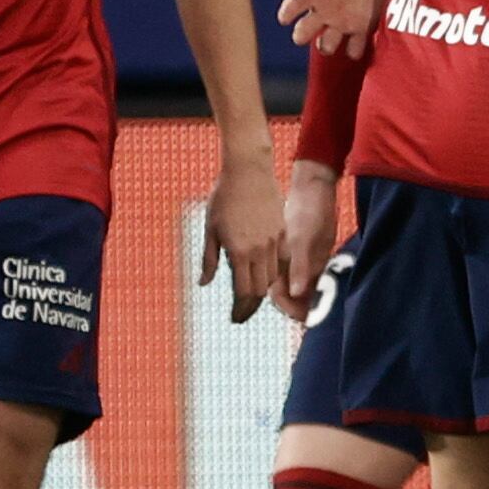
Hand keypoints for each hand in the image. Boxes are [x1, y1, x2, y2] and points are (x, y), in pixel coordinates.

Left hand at [202, 145, 287, 322]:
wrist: (248, 170)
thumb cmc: (224, 197)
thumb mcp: (210, 229)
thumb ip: (209, 259)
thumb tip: (204, 284)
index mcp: (238, 252)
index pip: (243, 291)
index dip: (239, 308)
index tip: (235, 317)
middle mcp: (259, 250)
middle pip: (259, 288)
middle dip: (250, 302)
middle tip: (242, 309)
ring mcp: (273, 241)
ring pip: (273, 276)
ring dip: (262, 286)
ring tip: (252, 290)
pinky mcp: (283, 231)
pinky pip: (283, 260)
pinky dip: (276, 270)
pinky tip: (267, 271)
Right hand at [276, 160, 341, 314]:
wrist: (315, 188)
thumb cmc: (307, 212)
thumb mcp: (304, 239)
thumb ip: (300, 267)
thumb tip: (296, 293)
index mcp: (280, 263)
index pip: (280, 297)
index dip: (292, 310)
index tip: (308, 321)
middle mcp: (288, 265)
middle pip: (291, 297)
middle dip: (302, 311)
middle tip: (320, 322)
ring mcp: (301, 261)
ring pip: (303, 290)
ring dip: (312, 302)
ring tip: (328, 312)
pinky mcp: (312, 256)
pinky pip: (314, 279)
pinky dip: (321, 289)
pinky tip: (333, 293)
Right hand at [278, 0, 394, 56]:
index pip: (293, 5)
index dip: (286, 13)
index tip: (284, 18)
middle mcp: (325, 10)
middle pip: (303, 32)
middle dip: (301, 35)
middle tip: (304, 34)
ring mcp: (343, 22)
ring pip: (326, 45)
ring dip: (327, 46)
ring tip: (334, 38)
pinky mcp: (364, 30)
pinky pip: (354, 50)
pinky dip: (354, 51)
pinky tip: (359, 43)